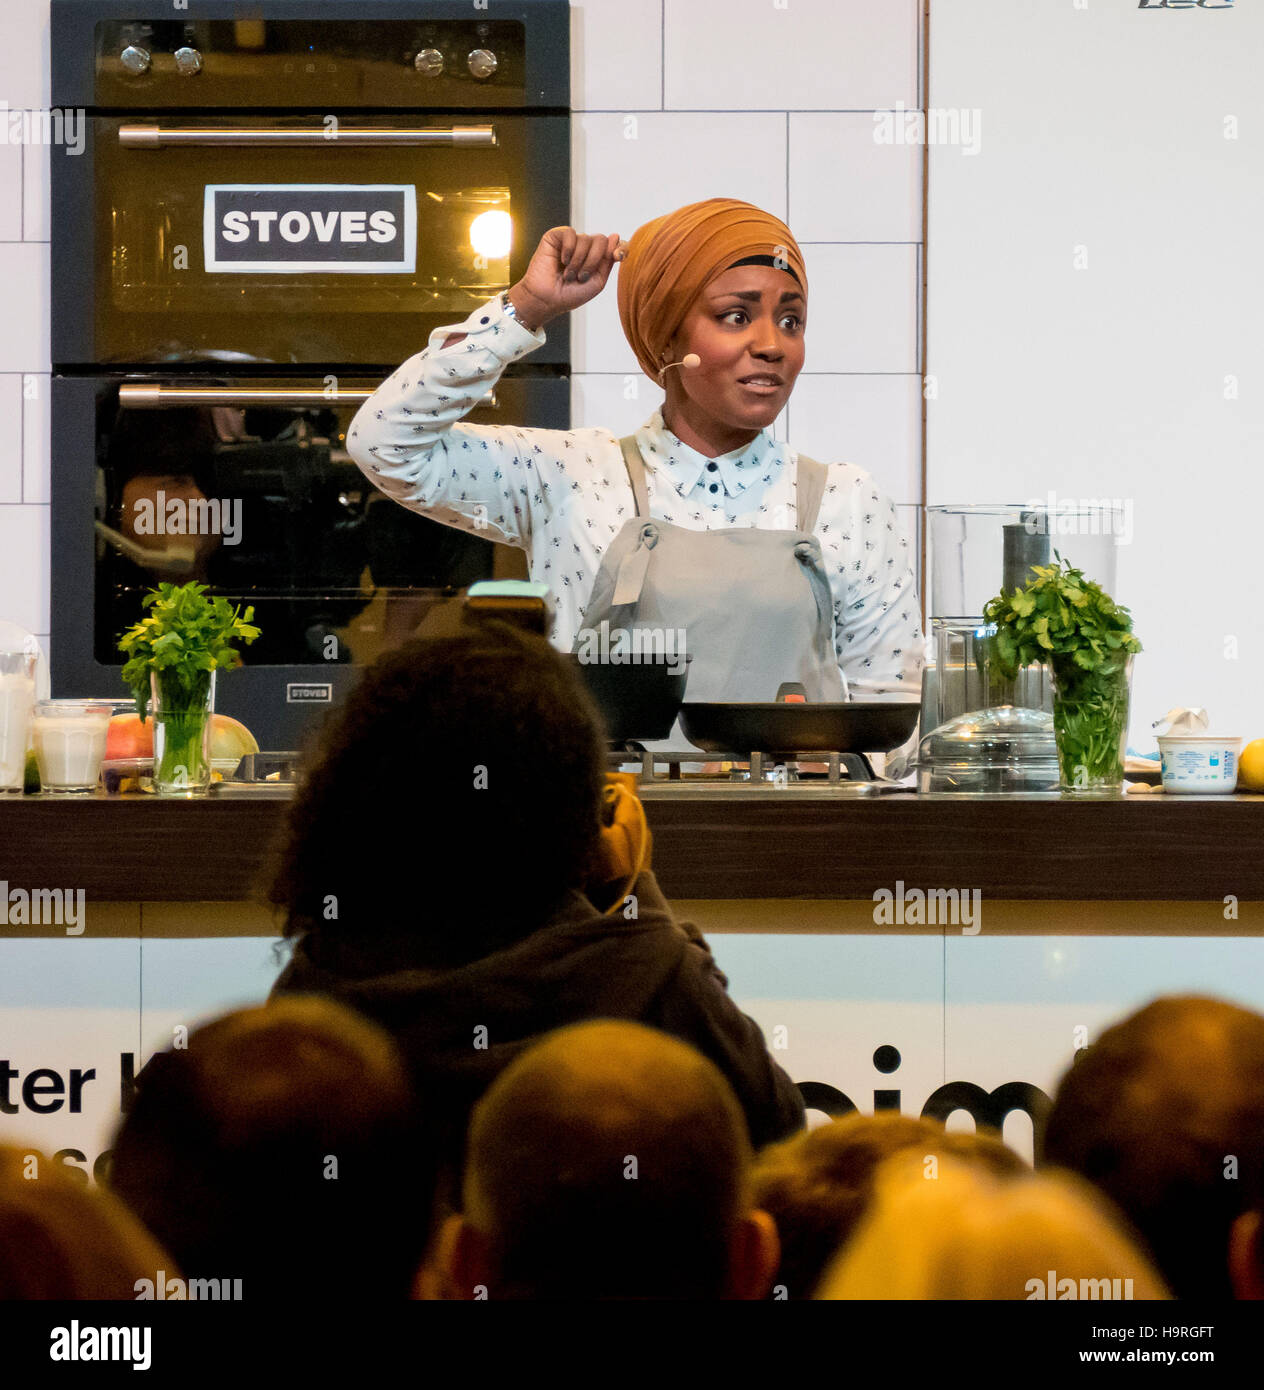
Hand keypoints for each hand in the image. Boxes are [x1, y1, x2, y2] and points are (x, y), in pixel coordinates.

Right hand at [510, 228, 625, 328]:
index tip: (619, 256)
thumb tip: (615, 236)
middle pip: (601, 239)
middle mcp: (584, 247)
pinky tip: (562, 260)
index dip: (620, 247)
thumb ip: (608, 261)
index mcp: (596, 258)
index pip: (614, 244)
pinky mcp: (555, 236)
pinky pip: (570, 233)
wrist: (547, 300)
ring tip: (568, 275)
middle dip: (593, 260)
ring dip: (578, 261)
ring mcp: (570, 241)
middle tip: (581, 277)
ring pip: (585, 238)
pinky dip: (568, 249)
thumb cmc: (570, 295)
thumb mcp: (597, 282)